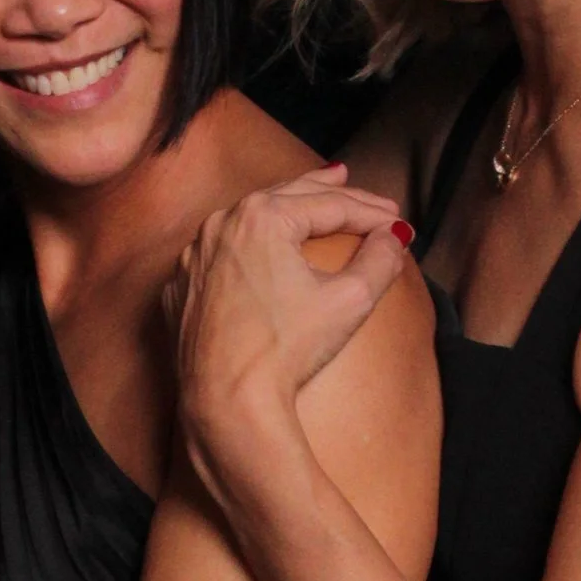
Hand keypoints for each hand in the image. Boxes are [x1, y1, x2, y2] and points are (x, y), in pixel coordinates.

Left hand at [169, 166, 413, 481]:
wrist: (226, 401)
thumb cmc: (286, 349)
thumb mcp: (350, 299)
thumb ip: (380, 260)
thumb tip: (394, 238)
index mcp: (261, 217)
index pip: (329, 205)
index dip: (370, 211)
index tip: (398, 221)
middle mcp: (220, 225)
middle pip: (285, 198)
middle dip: (324, 192)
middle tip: (350, 179)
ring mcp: (194, 257)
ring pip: (248, 222)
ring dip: (282, 211)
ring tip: (307, 199)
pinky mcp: (182, 288)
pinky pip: (221, 255)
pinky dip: (248, 247)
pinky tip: (261, 248)